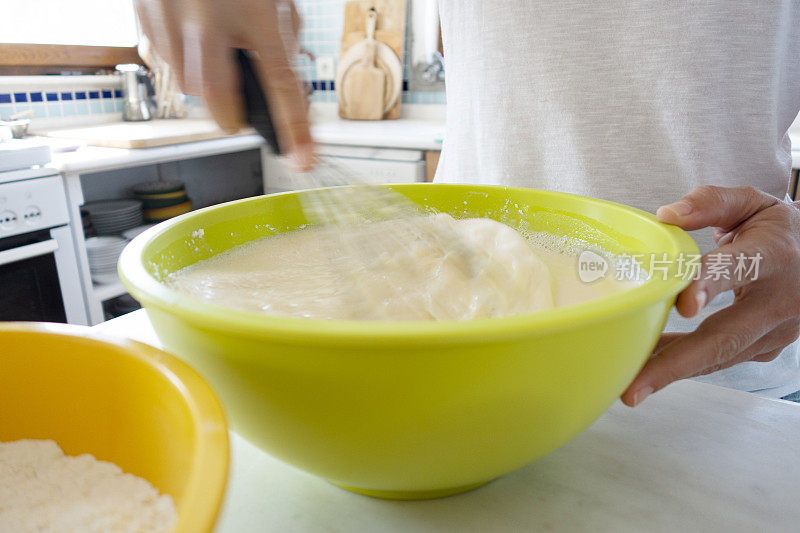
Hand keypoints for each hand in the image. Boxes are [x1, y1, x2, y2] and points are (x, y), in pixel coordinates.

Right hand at [134, 0, 313, 168]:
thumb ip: (282, 38)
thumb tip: (286, 91)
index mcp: (254, 9)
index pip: (280, 82)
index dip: (294, 127)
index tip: (304, 159)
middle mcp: (208, 16)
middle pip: (218, 98)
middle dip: (232, 115)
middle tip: (241, 112)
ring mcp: (169, 17)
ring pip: (189, 86)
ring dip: (207, 85)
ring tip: (217, 54)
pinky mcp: (144, 16)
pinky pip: (166, 62)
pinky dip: (184, 61)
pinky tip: (193, 34)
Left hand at [621, 185, 799, 406]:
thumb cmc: (777, 229)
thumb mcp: (750, 203)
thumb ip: (709, 203)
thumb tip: (666, 215)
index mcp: (774, 254)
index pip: (739, 269)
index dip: (710, 285)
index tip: (683, 306)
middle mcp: (779, 299)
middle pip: (725, 336)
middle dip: (676, 363)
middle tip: (634, 386)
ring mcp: (777, 330)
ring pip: (720, 356)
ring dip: (672, 371)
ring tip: (630, 384)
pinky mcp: (768, 348)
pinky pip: (721, 358)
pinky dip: (685, 364)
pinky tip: (649, 366)